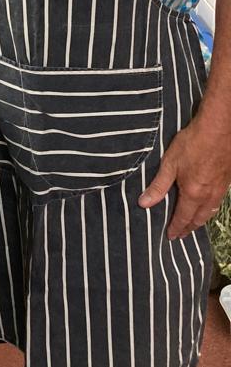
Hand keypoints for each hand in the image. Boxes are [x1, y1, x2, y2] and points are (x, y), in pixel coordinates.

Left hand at [138, 113, 230, 238]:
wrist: (219, 129)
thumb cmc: (193, 143)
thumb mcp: (170, 163)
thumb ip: (158, 185)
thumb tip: (144, 203)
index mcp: (193, 193)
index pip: (183, 217)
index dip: (176, 228)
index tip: (170, 237)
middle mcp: (209, 195)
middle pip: (199, 218)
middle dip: (189, 228)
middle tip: (181, 234)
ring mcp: (220, 188)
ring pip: (211, 211)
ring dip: (201, 219)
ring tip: (194, 223)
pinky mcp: (227, 180)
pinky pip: (218, 201)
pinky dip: (211, 208)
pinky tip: (208, 205)